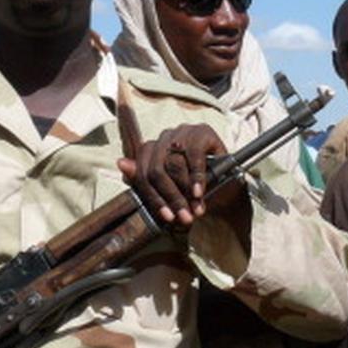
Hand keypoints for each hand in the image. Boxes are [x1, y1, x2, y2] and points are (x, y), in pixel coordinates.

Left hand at [118, 124, 245, 226]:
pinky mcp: (202, 132)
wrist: (227, 184)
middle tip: (183, 216)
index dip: (153, 197)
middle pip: (156, 169)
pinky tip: (200, 192)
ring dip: (186, 191)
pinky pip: (194, 156)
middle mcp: (165, 136)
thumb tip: (121, 163)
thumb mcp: (170, 188)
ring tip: (195, 208)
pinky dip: (197, 177)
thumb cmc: (195, 187)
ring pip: (174, 164)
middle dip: (170, 197)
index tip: (167, 217)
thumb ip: (146, 179)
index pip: (142, 172)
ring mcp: (183, 131)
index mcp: (153, 148)